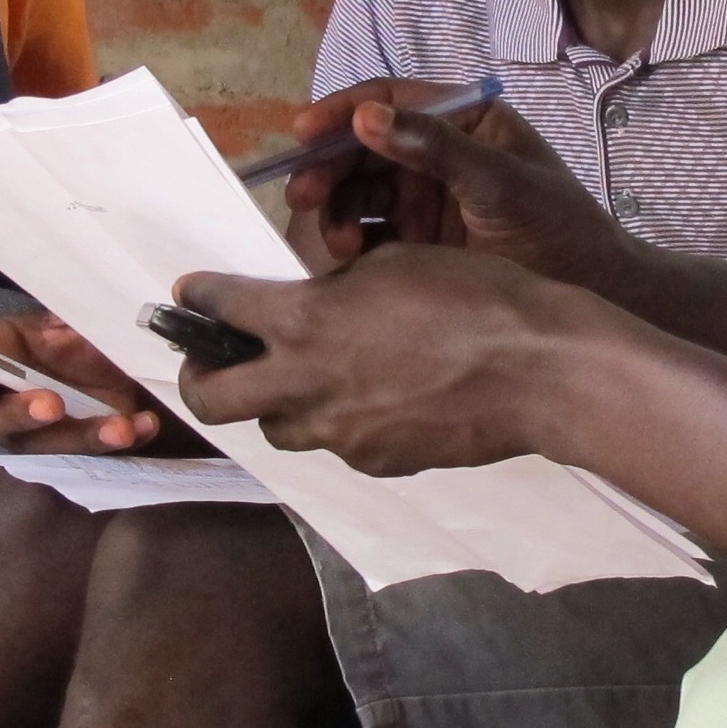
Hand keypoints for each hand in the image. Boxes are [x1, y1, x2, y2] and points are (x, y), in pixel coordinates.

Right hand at [0, 312, 192, 454]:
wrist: (111, 351)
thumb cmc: (66, 332)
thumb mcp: (60, 320)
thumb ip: (56, 328)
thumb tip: (58, 338)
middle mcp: (0, 404)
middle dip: (18, 415)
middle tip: (51, 405)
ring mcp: (37, 434)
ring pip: (45, 446)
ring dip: (81, 437)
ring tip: (117, 428)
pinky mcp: (79, 448)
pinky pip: (98, 452)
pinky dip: (125, 438)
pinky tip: (144, 424)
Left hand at [171, 247, 597, 475]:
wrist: (537, 370)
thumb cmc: (474, 297)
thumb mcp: (393, 264)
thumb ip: (335, 288)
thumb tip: (312, 299)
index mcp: (304, 321)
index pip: (219, 309)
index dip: (196, 299)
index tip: (189, 295)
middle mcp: (306, 384)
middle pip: (210, 398)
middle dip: (198, 376)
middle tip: (211, 360)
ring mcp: (339, 434)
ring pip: (276, 427)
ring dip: (276, 402)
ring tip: (307, 379)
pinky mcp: (374, 463)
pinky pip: (336, 444)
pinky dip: (339, 422)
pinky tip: (376, 399)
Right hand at [282, 81, 635, 291]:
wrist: (593, 296)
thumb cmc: (559, 227)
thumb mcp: (500, 183)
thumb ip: (436, 148)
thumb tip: (369, 116)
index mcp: (463, 119)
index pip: (390, 100)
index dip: (342, 111)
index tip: (304, 132)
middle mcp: (437, 152)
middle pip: (362, 148)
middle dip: (329, 170)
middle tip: (303, 197)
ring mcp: (425, 198)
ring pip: (359, 193)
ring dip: (338, 212)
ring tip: (341, 244)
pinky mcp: (418, 243)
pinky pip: (369, 234)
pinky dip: (351, 244)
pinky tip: (349, 261)